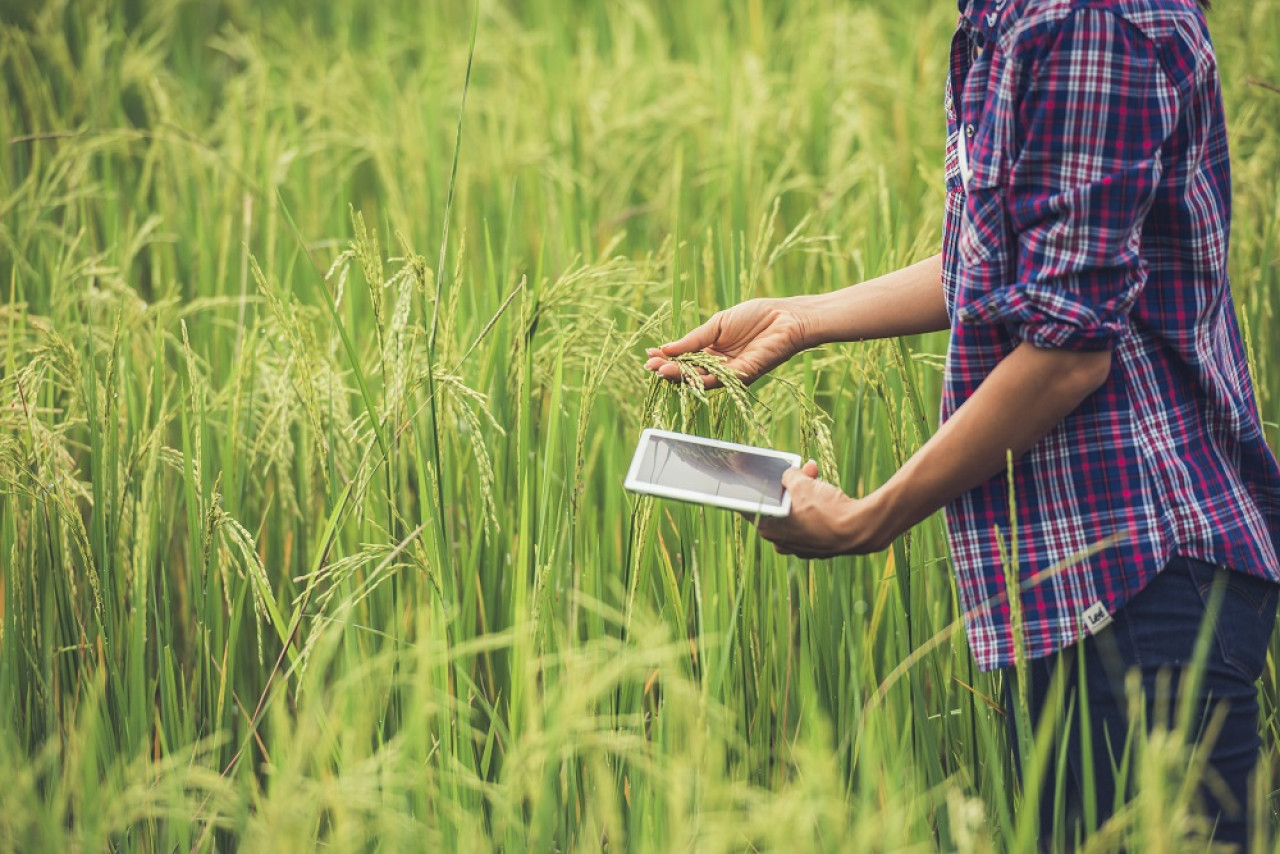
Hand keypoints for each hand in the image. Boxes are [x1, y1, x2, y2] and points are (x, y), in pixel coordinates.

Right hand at [643, 298, 810, 388]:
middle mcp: (719, 365)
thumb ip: (693, 339)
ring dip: (679, 376)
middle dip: (668, 369)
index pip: (685, 359)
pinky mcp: (741, 376)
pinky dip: (697, 378)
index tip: (649, 355)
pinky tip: (682, 372)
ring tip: (660, 370)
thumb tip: (666, 348)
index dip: (667, 358)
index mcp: (712, 351)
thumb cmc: (756, 316)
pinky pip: (717, 380)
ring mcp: (730, 373)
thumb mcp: (717, 324)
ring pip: (699, 379)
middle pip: (689, 372)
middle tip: (650, 367)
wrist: (786, 318)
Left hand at [752, 462, 895, 558]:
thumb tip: (789, 475)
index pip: (753, 506)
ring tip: (815, 474)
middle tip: (798, 470)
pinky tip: (826, 492)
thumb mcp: (801, 483)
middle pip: (780, 506)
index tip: (760, 477)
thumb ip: (789, 476)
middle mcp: (781, 542)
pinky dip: (817, 507)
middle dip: (790, 485)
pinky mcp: (819, 547)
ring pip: (798, 512)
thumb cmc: (823, 509)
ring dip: (806, 492)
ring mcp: (801, 546)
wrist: (858, 529)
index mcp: (769, 529)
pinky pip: (813, 521)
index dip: (759, 488)